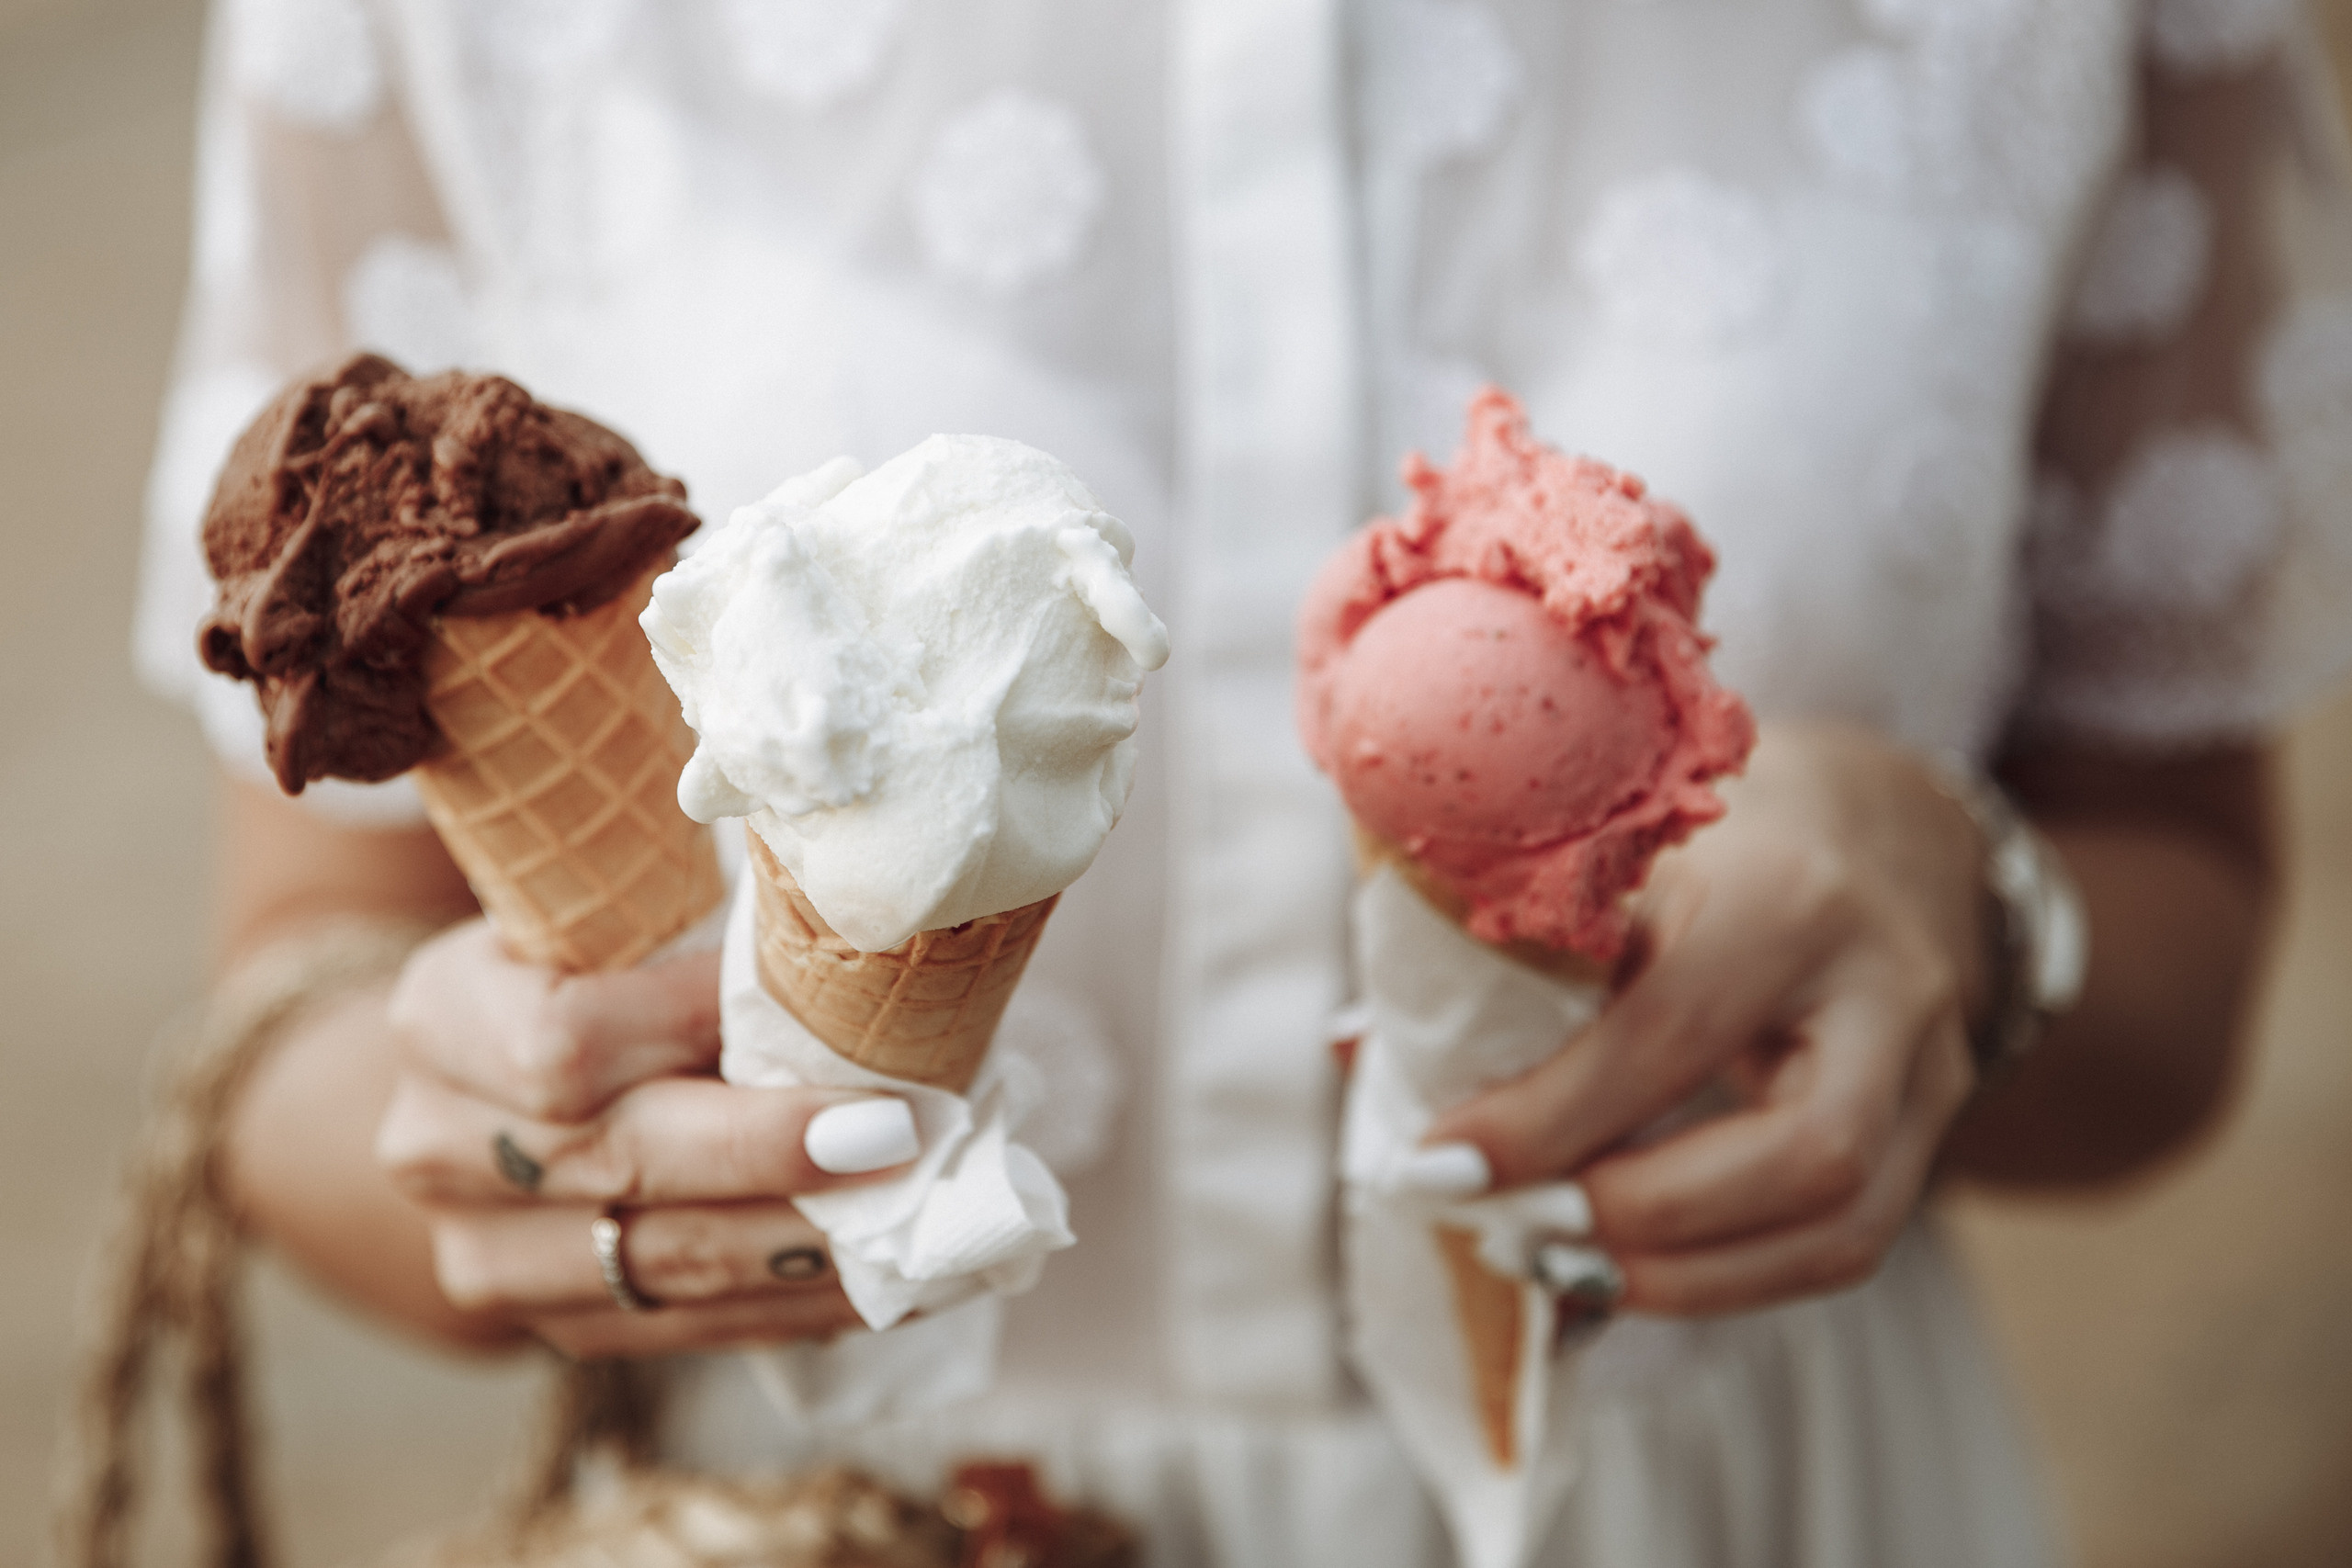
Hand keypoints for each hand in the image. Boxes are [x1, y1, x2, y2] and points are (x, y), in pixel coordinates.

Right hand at [376, 919, 914, 1356]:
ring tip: (919, 1210)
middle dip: (773, 1152)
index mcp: (442, 1013)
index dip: (695, 1029)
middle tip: (900, 1132)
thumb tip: (856, 947)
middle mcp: (438, 1145)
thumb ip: (697, 927)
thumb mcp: (611, 918)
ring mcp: (487, 1254)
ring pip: (664, 1265)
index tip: (821, 1017)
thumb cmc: (589, 966)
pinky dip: (797, 1302)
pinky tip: (884, 1274)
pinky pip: (692, 1327)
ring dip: (805, 1244)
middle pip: (622, 1162)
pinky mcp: (559, 1324)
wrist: (494, 1089)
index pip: (565, 1040)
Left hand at [1425, 721, 1986, 1315]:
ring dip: (1687, 1276)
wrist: (1878, 821)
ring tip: (1563, 1265)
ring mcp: (1933, 1065)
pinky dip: (1731, 1277)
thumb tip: (1361, 1059)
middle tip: (1516, 1228)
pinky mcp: (1938, 1126)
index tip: (1440, 1164)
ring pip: (1845, 1225)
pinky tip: (1631, 1270)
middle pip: (1802, 1152)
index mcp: (1789, 890)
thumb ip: (1507, 945)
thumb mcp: (1618, 852)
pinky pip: (1850, 1241)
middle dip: (1639, 1214)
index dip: (1547, 1119)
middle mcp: (1885, 983)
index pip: (1670, 1033)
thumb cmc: (1712, 835)